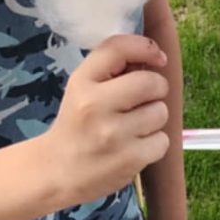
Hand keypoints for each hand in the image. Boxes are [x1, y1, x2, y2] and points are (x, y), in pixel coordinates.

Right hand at [44, 35, 170, 208]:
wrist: (57, 171)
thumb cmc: (76, 124)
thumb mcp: (81, 88)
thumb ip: (111, 68)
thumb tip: (154, 56)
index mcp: (82, 82)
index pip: (119, 48)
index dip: (146, 48)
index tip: (157, 58)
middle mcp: (96, 105)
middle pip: (152, 82)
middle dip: (155, 88)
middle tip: (142, 99)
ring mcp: (114, 134)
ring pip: (161, 112)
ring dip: (153, 118)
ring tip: (133, 126)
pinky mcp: (130, 159)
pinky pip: (162, 140)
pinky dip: (153, 144)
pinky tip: (134, 146)